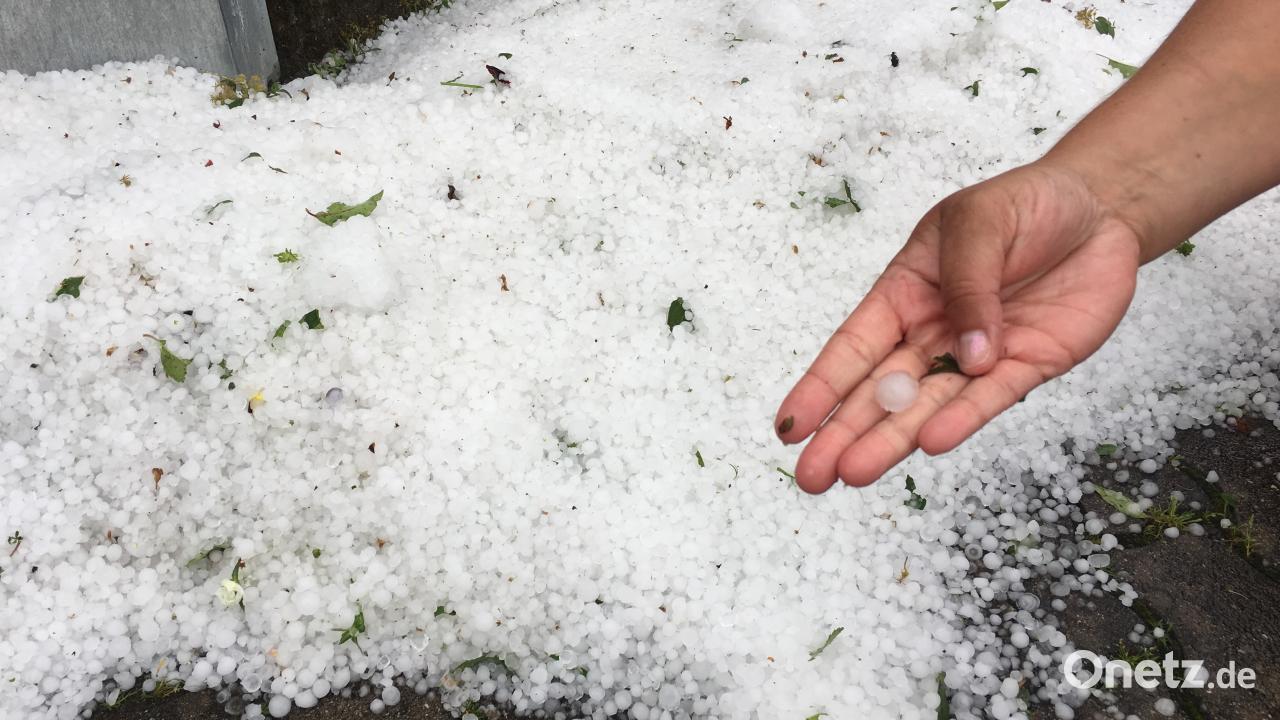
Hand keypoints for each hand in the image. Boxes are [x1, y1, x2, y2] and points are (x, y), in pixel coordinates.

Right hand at [775, 161, 1144, 492]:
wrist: (1098, 209)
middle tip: (812, 477)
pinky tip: (933, 442)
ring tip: (854, 474)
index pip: (852, 348)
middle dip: (844, 434)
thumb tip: (968, 355)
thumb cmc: (1024, 205)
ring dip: (891, 441)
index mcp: (903, 295)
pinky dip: (964, 421)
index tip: (788, 427)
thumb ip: (969, 284)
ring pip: (926, 407)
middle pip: (878, 393)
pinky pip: (990, 399)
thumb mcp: (978, 223)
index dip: (819, 388)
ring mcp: (977, 357)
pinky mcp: (1028, 367)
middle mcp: (931, 335)